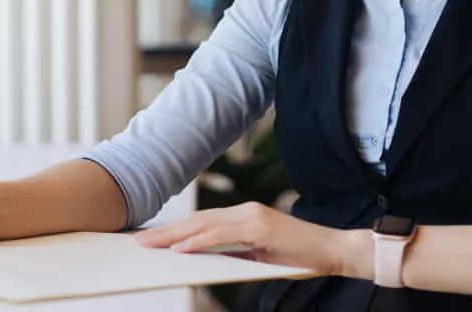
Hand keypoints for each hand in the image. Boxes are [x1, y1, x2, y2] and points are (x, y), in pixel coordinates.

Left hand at [133, 201, 365, 276]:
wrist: (333, 251)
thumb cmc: (298, 255)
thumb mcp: (259, 255)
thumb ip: (234, 253)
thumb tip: (204, 260)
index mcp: (243, 216)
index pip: (201, 222)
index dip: (174, 229)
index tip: (150, 237)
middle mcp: (244, 211)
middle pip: (196, 221)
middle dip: (165, 231)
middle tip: (138, 240)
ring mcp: (252, 216)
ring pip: (204, 225)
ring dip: (174, 236)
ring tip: (150, 244)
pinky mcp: (260, 227)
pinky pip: (222, 235)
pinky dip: (199, 241)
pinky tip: (181, 248)